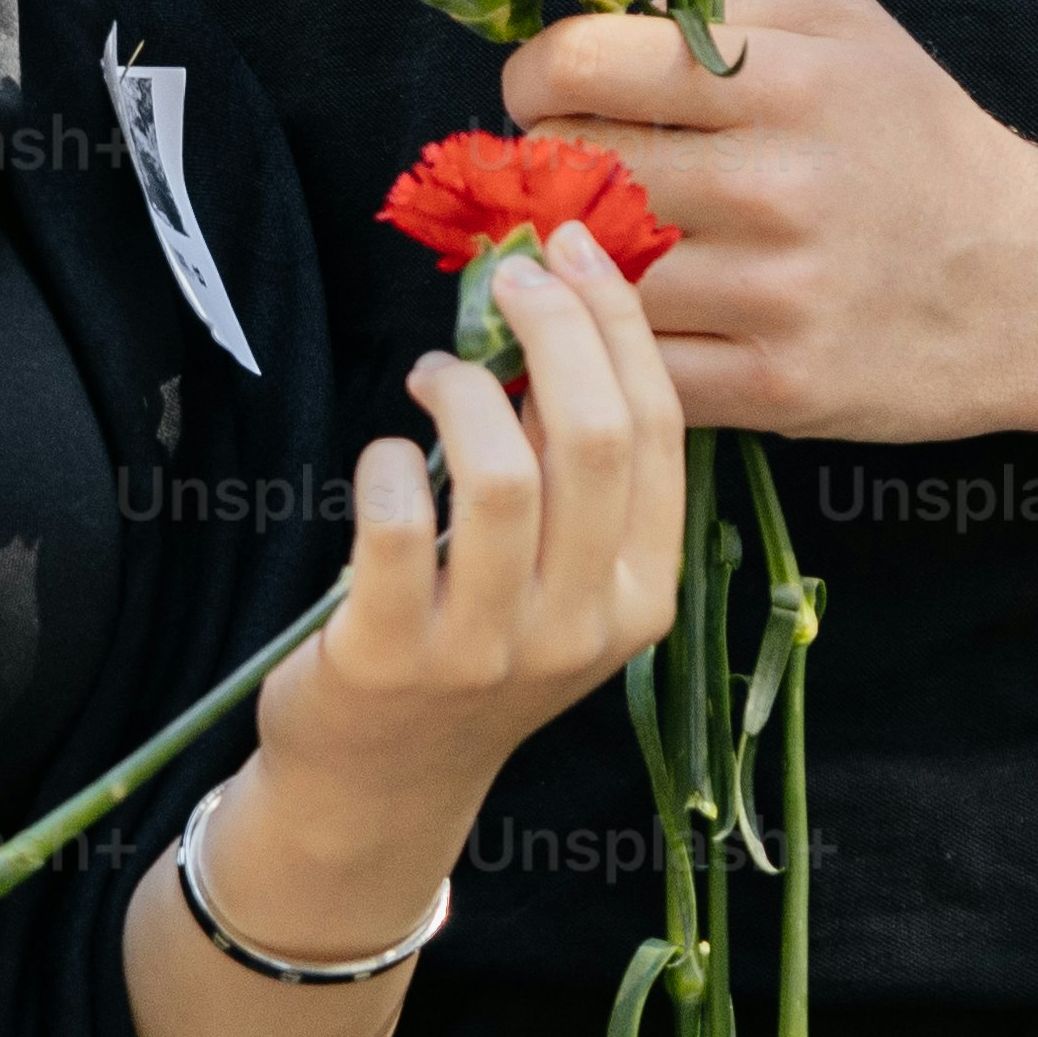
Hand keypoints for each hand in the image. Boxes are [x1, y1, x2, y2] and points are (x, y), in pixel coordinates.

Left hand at [217, 226, 692, 946]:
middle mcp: (582, 627)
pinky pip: (397, 526)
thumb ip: (573, 466)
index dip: (618, 323)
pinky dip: (388, 466)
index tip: (575, 250)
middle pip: (592, 437)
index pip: (656, 432)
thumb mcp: (559, 576)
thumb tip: (561, 311)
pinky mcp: (391, 659)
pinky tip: (385, 459)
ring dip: (463, 392)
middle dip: (553, 329)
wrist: (380, 786)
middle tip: (507, 280)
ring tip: (434, 376)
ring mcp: (489, 650)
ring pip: (502, 475)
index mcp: (644, 595)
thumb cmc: (474, 647)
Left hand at [500, 0, 1037, 448]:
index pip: (582, 63)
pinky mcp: (776, 388)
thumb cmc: (930, 144)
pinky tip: (611, 322)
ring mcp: (775, 295)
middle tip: (562, 176)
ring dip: (567, 263)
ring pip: (590, 273)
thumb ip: (725, 10)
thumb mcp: (853, 28)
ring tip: (585, 246)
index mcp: (789, 81)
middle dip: (542, 170)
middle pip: (570, 170)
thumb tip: (599, 27)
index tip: (544, 95)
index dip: (536, 76)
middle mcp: (777, 185)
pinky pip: (634, 365)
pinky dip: (605, 346)